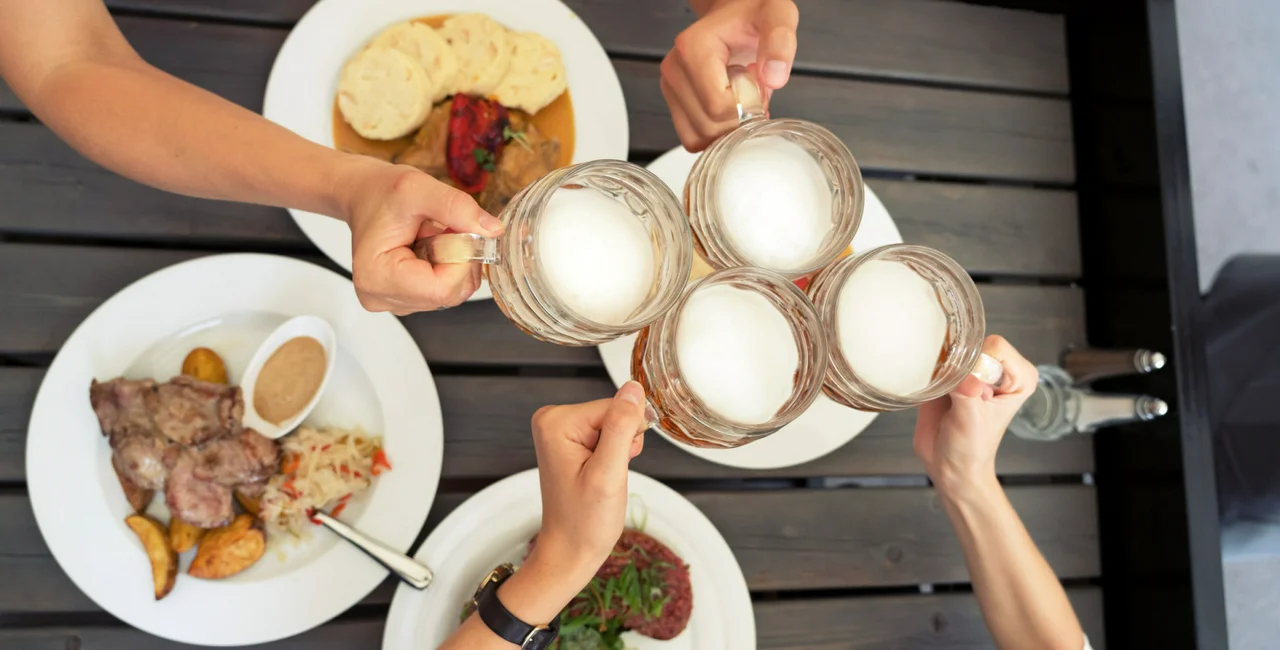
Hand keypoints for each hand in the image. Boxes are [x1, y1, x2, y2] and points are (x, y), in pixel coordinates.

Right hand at [334, 156, 502, 314]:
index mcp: (376, 276)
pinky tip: (428, 249)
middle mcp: (381, 297)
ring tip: (430, 237)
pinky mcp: (406, 300)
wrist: (364, 195)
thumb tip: (493, 230)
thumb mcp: (418, 188)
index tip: (450, 230)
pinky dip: (447, 269)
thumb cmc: (381, 192)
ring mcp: (394, 302)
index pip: (442, 290)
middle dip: (457, 260)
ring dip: (453, 263)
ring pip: (451, 294)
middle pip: (448, 295)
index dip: (460, 260)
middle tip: (439, 230)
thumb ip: (456, 207)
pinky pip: (445, 292)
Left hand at [529, 382, 646, 587]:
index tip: (615, 465)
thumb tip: (633, 389)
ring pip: (615, 423)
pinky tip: (603, 475)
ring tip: (604, 478)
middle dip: (623, 443)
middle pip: (614, 412)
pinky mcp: (571, 439)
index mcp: (556, 421)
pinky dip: (614, 455)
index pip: (615, 407)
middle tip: (609, 475)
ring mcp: (561, 429)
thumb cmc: (585, 521)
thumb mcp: (608, 474)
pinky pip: (608, 433)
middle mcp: (553, 419)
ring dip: (620, 452)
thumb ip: (621, 427)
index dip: (627, 436)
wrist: (570, 550)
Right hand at [661, 0, 798, 150]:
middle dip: (739, 119)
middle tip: (753, 91)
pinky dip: (715, 133)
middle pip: (708, 125)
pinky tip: (729, 108)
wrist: (737, 13)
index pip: (718, 106)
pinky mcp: (673, 101)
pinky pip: (692, 137)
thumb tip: (774, 78)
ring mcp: (670, 87)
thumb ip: (780, 42)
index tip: (761, 85)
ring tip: (740, 96)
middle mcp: (674, 69)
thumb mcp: (777, 16)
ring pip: (698, 136)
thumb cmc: (754, 15)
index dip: (748, 108)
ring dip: (727, 127)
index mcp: (693, 48)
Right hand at [914, 336, 1038, 496]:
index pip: (996, 347)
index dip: (978, 365)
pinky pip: (936, 358)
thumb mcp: (973, 420)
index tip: (971, 391)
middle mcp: (998, 370)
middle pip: (973, 343)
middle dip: (957, 363)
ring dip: (941, 365)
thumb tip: (960, 373)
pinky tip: (932, 389)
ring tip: (943, 394)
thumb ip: (967, 392)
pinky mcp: (950, 375)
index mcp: (1018, 377)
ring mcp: (973, 371)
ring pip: (952, 347)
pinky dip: (929, 369)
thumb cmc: (972, 449)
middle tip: (954, 393)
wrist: (950, 466)